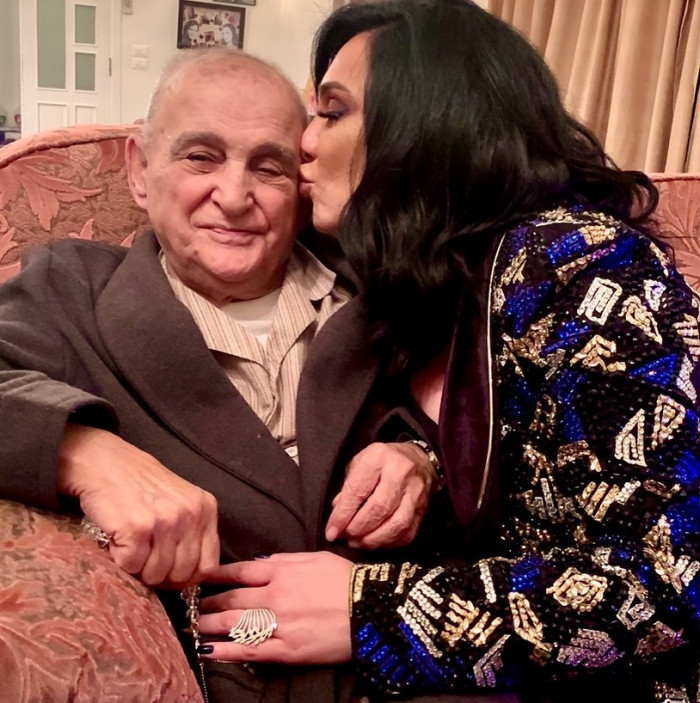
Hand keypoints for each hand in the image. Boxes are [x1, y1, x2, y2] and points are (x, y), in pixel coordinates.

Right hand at [57, 423, 219, 586]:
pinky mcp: (137, 528)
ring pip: (156, 575)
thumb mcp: (181, 501)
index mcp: (206, 509)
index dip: (186, 577)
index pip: (208, 566)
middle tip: (143, 557)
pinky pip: (131, 566)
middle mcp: (190, 514)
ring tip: (130, 543)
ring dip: (138, 568)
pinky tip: (117, 537)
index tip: (168, 572)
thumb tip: (191, 577)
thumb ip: (192, 532)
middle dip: (160, 575)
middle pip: (182, 575)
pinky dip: (119, 559)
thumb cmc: (140, 485)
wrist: (104, 462)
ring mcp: (165, 521)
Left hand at [197, 552, 352, 663]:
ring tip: (192, 626)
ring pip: (234, 624)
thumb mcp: (315, 558)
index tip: (200, 577)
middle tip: (190, 605)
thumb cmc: (345, 581)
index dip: (216, 575)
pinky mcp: (286, 650)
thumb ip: (284, 559)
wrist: (372, 610)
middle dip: (207, 602)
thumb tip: (256, 563)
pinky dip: (224, 650)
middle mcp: (275, 596)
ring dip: (208, 624)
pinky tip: (206, 651)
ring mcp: (279, 624)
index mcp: (283, 571)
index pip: (240, 572)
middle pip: (232, 599)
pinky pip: (248, 650)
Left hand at [325, 442, 433, 548]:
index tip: (331, 532)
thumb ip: (348, 486)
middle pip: (378, 508)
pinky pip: (408, 532)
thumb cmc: (382, 461)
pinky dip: (389, 543)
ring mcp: (416, 491)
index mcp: (379, 457)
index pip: (358, 490)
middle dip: (357, 528)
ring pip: (396, 524)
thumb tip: (338, 514)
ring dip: (374, 539)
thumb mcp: (360, 462)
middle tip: (345, 537)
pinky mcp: (424, 508)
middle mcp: (400, 472)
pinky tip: (376, 543)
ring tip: (358, 543)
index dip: (343, 514)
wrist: (418, 458)